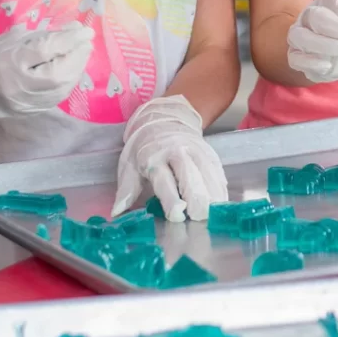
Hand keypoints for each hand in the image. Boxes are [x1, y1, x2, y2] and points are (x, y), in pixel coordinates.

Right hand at [0, 20, 93, 125]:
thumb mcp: (16, 39)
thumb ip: (45, 35)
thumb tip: (75, 31)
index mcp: (8, 63)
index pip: (45, 51)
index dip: (69, 40)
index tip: (86, 31)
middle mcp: (17, 86)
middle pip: (57, 73)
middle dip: (77, 55)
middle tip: (87, 41)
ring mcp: (26, 102)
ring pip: (62, 87)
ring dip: (77, 68)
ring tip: (83, 52)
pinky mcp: (33, 111)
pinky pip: (59, 96)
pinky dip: (70, 80)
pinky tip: (74, 68)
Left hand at [111, 95, 226, 222]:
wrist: (165, 119)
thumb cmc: (144, 147)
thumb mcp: (129, 165)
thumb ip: (126, 190)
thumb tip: (116, 212)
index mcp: (154, 158)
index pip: (164, 181)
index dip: (172, 200)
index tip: (177, 216)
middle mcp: (177, 152)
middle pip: (190, 176)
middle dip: (197, 198)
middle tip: (200, 217)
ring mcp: (195, 150)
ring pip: (207, 172)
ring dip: (212, 193)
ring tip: (214, 213)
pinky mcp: (207, 151)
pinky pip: (216, 168)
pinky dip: (220, 185)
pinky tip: (221, 200)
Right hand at [287, 0, 337, 83]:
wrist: (329, 54)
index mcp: (328, 3)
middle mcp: (310, 16)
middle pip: (319, 18)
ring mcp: (299, 35)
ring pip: (302, 36)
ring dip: (324, 44)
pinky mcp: (295, 56)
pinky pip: (296, 58)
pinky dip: (311, 62)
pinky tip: (328, 65)